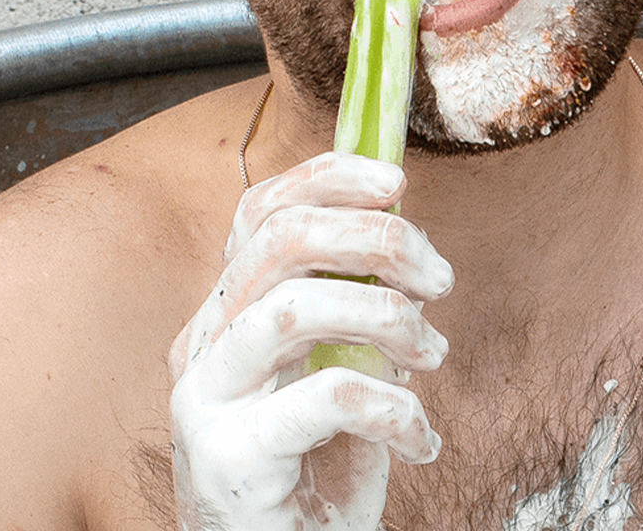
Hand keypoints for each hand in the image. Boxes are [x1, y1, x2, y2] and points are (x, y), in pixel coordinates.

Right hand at [168, 152, 452, 530]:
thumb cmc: (318, 462)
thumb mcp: (339, 363)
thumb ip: (352, 301)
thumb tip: (403, 230)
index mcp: (228, 309)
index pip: (261, 211)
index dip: (327, 179)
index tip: (397, 181)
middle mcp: (203, 341)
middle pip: (281, 241)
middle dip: (375, 238)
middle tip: (439, 275)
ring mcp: (205, 399)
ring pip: (295, 308)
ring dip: (389, 316)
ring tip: (432, 352)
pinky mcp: (228, 458)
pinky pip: (326, 398)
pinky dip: (393, 406)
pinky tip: (419, 436)